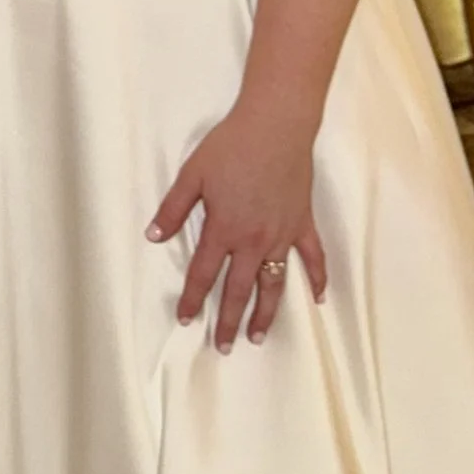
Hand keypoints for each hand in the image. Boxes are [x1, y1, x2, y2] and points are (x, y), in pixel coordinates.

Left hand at [147, 106, 327, 351]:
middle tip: (223, 347)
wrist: (276, 126)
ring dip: (266, 313)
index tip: (186, 320)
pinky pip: (314, 258)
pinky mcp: (304, 224)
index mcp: (223, 230)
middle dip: (228, 321)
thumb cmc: (231, 147)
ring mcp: (282, 236)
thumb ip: (173, 209)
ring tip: (259, 336)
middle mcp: (253, 241)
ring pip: (274, 284)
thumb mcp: (192, 175)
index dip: (193, 300)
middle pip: (238, 290)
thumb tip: (154, 237)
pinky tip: (319, 299)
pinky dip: (317, 279)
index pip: (204, 275)